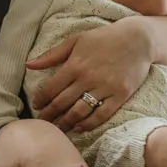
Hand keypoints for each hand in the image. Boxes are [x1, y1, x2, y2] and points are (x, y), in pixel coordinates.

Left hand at [29, 19, 152, 133]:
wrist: (138, 39)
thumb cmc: (104, 38)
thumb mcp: (76, 40)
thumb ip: (52, 55)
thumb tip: (28, 65)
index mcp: (75, 64)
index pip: (51, 88)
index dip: (41, 99)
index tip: (36, 105)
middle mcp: (88, 78)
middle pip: (62, 103)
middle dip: (49, 115)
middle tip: (42, 122)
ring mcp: (105, 87)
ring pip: (79, 111)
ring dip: (66, 123)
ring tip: (58, 128)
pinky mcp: (120, 95)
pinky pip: (101, 114)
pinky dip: (88, 124)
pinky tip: (79, 127)